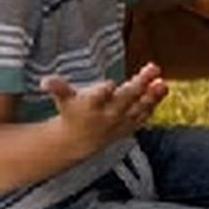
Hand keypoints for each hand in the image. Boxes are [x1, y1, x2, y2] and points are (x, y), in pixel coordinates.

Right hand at [39, 63, 166, 150]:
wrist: (79, 141)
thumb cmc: (73, 112)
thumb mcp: (64, 99)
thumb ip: (58, 88)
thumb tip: (44, 81)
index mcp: (90, 105)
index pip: (97, 96)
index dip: (103, 91)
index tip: (110, 84)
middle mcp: (107, 114)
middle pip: (125, 97)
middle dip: (139, 83)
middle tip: (153, 67)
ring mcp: (120, 121)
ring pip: (139, 106)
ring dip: (152, 94)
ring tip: (164, 82)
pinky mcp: (129, 125)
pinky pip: (143, 114)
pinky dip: (153, 103)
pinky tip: (163, 88)